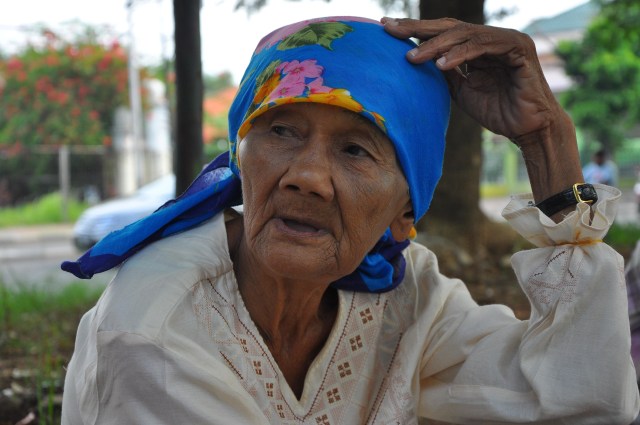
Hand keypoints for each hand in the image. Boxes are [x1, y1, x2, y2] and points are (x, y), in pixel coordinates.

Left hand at [382, 17, 585, 217]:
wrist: (528, 128)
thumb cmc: (498, 111)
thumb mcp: (462, 91)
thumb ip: (446, 74)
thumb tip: (417, 60)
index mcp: (478, 46)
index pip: (443, 33)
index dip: (415, 30)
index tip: (386, 28)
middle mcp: (492, 38)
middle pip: (450, 27)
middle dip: (418, 28)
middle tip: (389, 28)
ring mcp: (506, 40)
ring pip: (465, 35)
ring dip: (436, 45)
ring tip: (412, 56)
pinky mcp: (518, 48)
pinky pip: (484, 47)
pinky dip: (461, 54)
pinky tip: (441, 64)